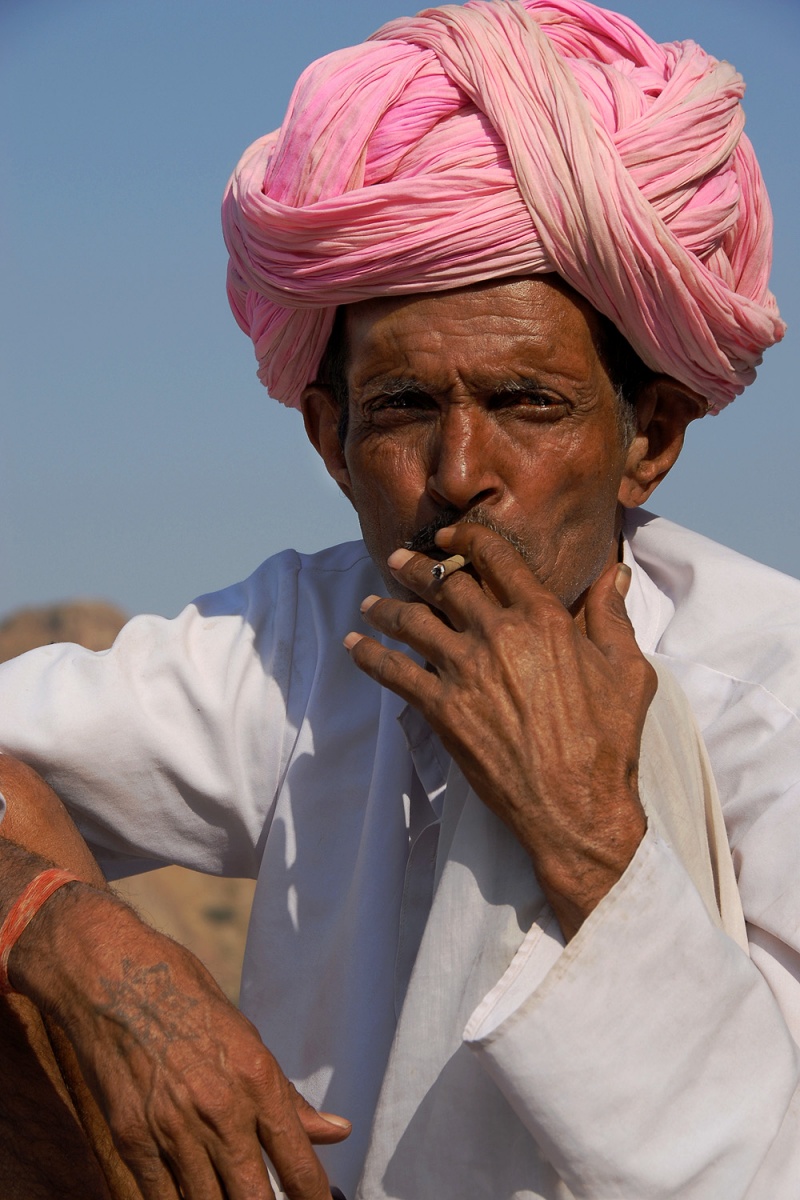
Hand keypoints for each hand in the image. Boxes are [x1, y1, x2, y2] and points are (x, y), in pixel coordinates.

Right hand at [13, 885, 349, 1199]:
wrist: (114, 979)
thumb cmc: (187, 1001)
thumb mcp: (246, 1038)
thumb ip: (286, 1097)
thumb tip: (338, 1131)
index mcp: (257, 1079)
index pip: (298, 1163)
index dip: (313, 1198)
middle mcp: (220, 1109)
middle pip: (256, 1199)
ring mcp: (173, 1129)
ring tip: (233, 1199)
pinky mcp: (132, 1139)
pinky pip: (162, 1199)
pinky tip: (191, 1199)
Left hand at [344, 523, 654, 938]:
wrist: (576, 804)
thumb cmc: (607, 740)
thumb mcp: (626, 670)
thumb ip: (612, 615)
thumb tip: (616, 572)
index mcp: (543, 617)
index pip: (496, 559)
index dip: (467, 539)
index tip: (449, 535)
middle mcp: (499, 633)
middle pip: (445, 583)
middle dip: (416, 566)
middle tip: (398, 560)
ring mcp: (465, 670)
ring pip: (412, 621)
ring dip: (385, 607)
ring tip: (370, 602)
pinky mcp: (441, 707)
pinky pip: (393, 671)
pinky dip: (368, 655)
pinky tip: (354, 645)